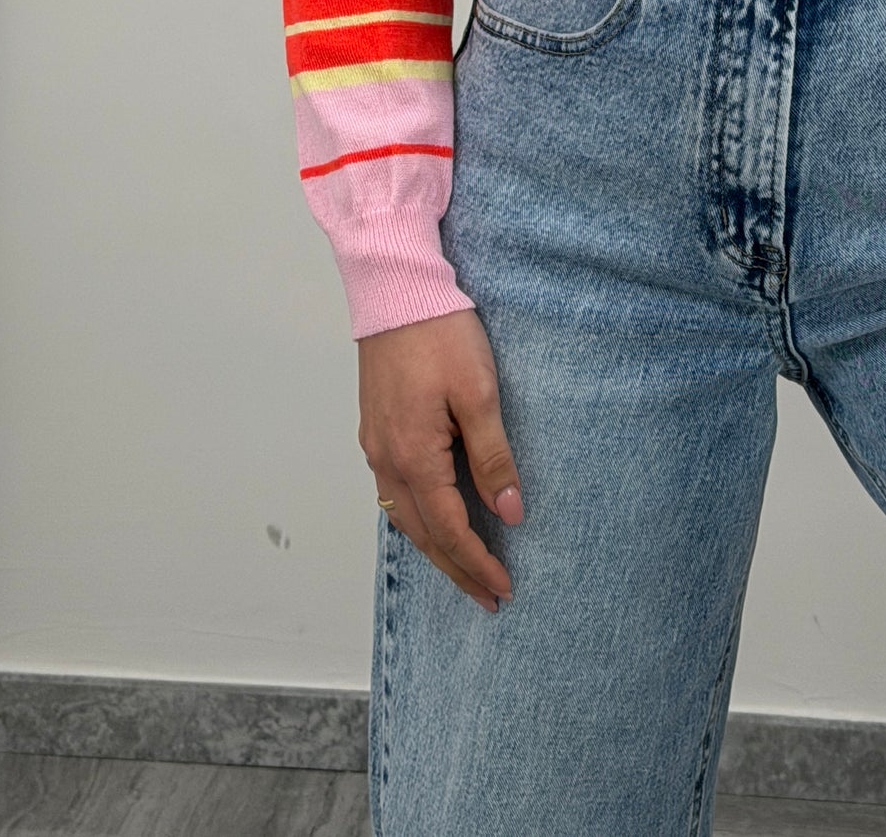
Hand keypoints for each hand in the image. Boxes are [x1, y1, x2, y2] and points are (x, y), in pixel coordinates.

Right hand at [358, 307, 522, 614]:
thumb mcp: (479, 393)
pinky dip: (417, 517)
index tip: (503, 587)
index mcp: (413, 456)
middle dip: (456, 569)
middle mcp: (386, 459)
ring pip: (404, 516)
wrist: (396, 290)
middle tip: (488, 597)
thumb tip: (510, 511)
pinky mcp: (375, 428)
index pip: (449, 529)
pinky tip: (433, 518)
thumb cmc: (439, 333)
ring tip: (465, 568)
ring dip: (435, 546)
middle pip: (422, 534)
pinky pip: (394, 491)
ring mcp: (375, 445)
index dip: (477, 562)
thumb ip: (493, 455)